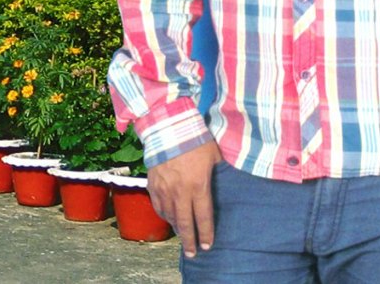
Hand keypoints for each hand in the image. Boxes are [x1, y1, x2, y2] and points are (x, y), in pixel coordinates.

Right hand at [147, 140, 221, 257]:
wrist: (168, 125)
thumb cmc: (195, 138)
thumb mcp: (214, 154)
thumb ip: (219, 171)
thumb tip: (226, 181)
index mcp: (198, 185)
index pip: (204, 216)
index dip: (206, 233)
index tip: (208, 245)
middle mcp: (180, 191)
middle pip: (185, 223)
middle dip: (190, 240)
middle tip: (193, 253)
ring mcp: (164, 189)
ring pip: (170, 216)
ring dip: (177, 228)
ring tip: (183, 235)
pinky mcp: (153, 184)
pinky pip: (158, 206)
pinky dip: (164, 215)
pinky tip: (169, 217)